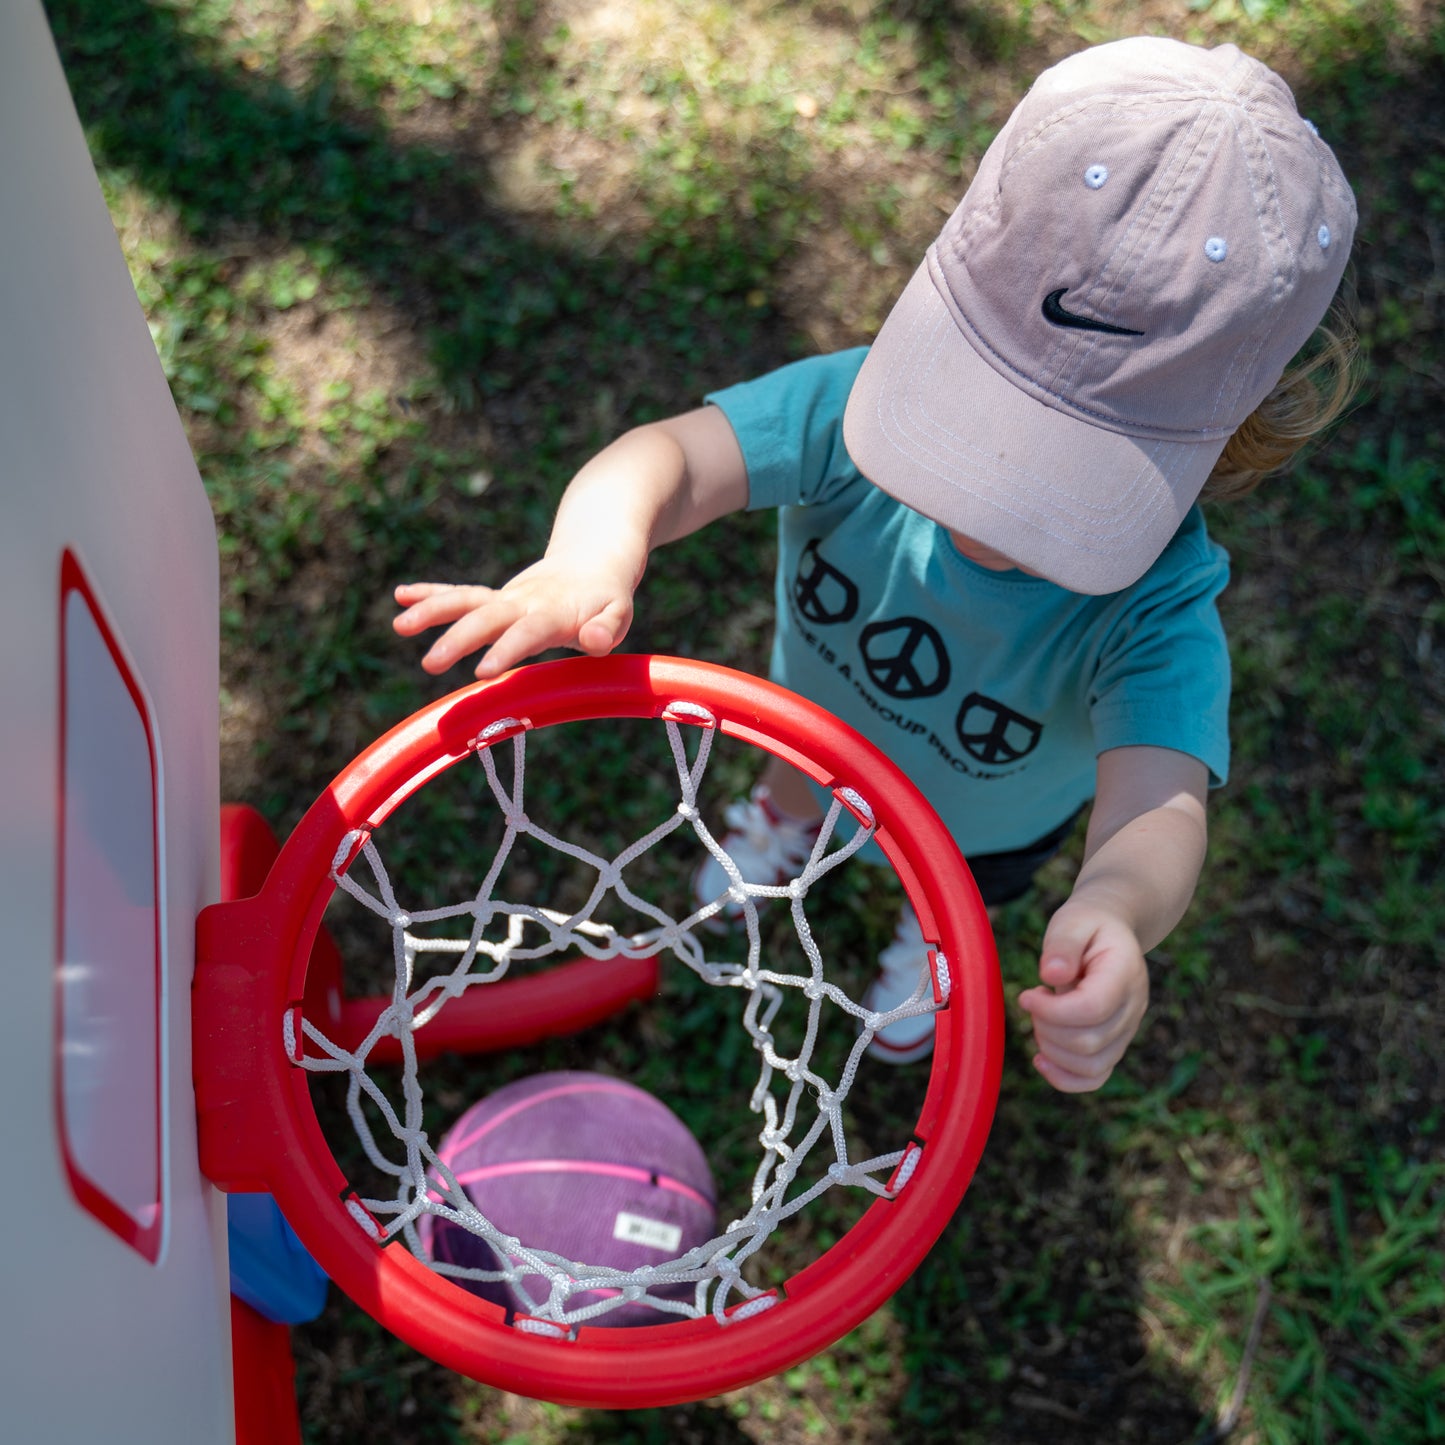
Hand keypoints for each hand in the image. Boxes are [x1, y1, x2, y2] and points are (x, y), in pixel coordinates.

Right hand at [393, 553, 635, 677]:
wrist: (593, 558)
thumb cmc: (606, 597)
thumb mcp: (619, 613)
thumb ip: (607, 628)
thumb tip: (595, 641)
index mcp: (553, 612)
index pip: (527, 633)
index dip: (506, 650)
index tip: (482, 671)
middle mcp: (523, 602)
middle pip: (486, 618)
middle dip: (457, 639)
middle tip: (429, 664)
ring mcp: (505, 598)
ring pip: (465, 601)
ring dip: (432, 610)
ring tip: (399, 625)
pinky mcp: (495, 598)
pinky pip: (460, 594)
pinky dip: (431, 593)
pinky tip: (400, 597)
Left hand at [1016, 898, 1149, 1093]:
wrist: (1111, 931)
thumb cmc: (1087, 924)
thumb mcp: (1072, 920)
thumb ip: (1062, 944)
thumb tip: (1051, 976)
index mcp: (1125, 973)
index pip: (1092, 1009)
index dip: (1052, 1011)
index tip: (1027, 995)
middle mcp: (1133, 1007)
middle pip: (1089, 1042)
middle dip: (1047, 1027)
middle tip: (1034, 1000)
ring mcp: (1126, 1030)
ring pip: (1091, 1066)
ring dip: (1052, 1050)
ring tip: (1041, 1017)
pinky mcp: (1114, 1044)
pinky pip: (1094, 1078)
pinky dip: (1064, 1077)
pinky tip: (1041, 1058)